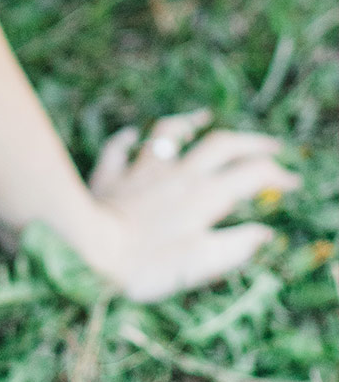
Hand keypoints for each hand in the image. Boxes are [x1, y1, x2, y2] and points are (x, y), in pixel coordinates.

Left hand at [82, 109, 300, 300]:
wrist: (89, 249)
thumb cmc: (148, 264)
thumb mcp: (201, 264)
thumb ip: (235, 246)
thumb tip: (264, 233)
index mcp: (204, 196)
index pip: (250, 174)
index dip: (276, 174)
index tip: (292, 180)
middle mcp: (177, 174)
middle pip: (221, 143)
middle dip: (250, 141)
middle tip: (270, 145)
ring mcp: (142, 169)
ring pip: (169, 131)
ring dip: (189, 121)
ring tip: (203, 116)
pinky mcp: (112, 174)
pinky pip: (119, 148)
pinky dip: (127, 139)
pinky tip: (130, 135)